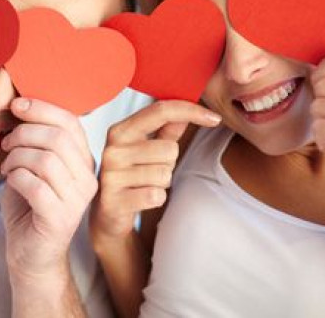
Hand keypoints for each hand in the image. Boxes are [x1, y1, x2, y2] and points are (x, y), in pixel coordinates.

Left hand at [0, 98, 97, 283]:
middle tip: (6, 144)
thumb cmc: (30, 205)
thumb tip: (21, 102)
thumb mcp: (36, 165)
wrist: (30, 254)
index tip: (16, 105)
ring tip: (7, 166)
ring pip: (45, 160)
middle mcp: (88, 178)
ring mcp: (76, 200)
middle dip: (24, 133)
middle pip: (58, 138)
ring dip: (16, 157)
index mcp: (84, 160)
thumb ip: (37, 138)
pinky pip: (34, 185)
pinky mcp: (59, 219)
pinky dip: (15, 177)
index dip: (42, 108)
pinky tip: (10, 181)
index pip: (71, 122)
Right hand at [90, 100, 220, 246]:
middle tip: (151, 170)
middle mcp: (112, 149)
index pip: (160, 111)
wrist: (108, 213)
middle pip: (169, 148)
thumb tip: (187, 111)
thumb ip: (167, 129)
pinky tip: (141, 198)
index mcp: (120, 130)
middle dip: (169, 162)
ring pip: (164, 173)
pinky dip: (156, 198)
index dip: (191, 111)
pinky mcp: (114, 200)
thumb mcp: (149, 148)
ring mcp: (111, 175)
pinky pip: (156, 195)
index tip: (215, 118)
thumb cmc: (134, 175)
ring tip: (144, 184)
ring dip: (162, 182)